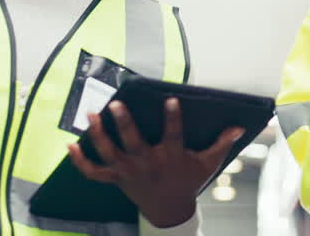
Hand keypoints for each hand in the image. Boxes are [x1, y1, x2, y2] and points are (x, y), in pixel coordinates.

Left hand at [67, 98, 244, 227]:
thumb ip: (221, 143)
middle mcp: (147, 164)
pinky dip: (80, 162)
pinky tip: (69, 145)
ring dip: (98, 135)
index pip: (173, 135)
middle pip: (133, 143)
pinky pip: (94, 172)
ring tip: (91, 114)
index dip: (173, 117)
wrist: (169, 210)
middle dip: (124, 124)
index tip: (172, 99)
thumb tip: (240, 127)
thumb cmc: (188, 181)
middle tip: (115, 105)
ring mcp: (128, 171)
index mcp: (170, 157)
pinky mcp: (116, 178)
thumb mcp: (207, 164)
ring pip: (109, 153)